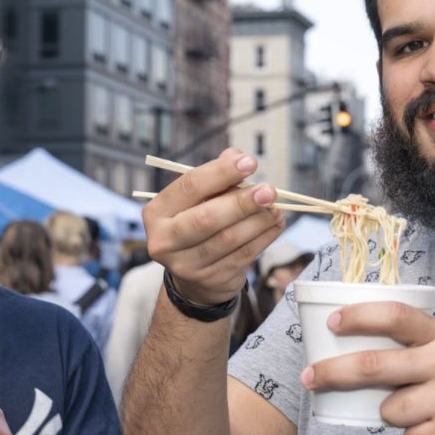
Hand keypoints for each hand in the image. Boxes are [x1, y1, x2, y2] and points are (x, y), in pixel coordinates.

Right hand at [143, 148, 284, 304]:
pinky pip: (242, 256)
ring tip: (276, 208)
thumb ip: (216, 178)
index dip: (221, 172)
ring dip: (258, 221)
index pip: (189, 186)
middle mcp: (165, 240)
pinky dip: (264, 237)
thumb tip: (236, 155)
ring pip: (228, 239)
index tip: (250, 162)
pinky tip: (275, 224)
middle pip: (206, 218)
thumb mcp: (199, 199)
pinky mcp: (209, 279)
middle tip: (269, 191)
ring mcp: (185, 264)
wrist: (194, 277)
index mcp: (157, 212)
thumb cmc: (197, 224)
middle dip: (241, 202)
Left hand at [302, 301, 434, 434]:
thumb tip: (346, 339)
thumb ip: (411, 342)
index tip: (331, 322)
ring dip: (392, 413)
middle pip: (373, 366)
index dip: (359, 316)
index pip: (395, 316)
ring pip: (388, 409)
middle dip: (333, 372)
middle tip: (308, 377)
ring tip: (423, 407)